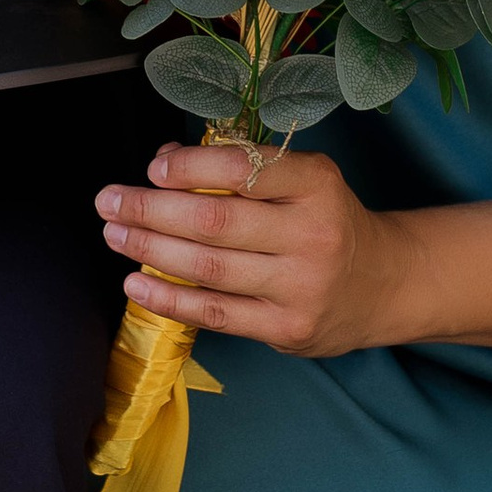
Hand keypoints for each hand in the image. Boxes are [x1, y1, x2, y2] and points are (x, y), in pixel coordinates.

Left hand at [95, 142, 403, 357]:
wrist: (383, 283)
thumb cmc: (325, 219)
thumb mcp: (300, 180)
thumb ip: (238, 167)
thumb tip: (163, 162)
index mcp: (316, 183)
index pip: (244, 169)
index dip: (191, 168)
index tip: (153, 169)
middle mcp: (312, 234)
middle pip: (216, 221)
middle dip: (151, 210)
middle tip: (109, 201)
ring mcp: (300, 286)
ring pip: (210, 268)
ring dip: (150, 250)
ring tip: (114, 235)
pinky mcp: (286, 328)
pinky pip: (215, 313)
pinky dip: (169, 299)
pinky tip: (136, 283)